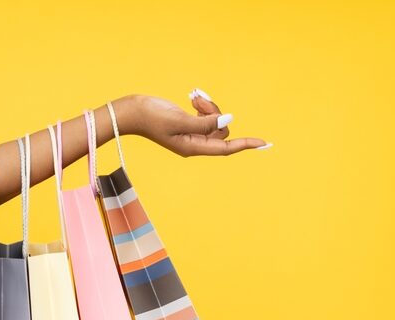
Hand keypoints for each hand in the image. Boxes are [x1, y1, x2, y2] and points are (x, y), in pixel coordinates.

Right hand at [120, 90, 272, 156]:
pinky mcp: (187, 125)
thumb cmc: (151, 117)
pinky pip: (206, 116)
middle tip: (197, 100)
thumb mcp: (179, 119)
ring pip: (215, 121)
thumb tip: (228, 120)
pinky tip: (192, 97)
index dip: (246, 145)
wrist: (130, 111)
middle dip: (215, 112)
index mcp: (194, 148)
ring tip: (193, 96)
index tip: (264, 143)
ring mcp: (192, 135)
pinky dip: (202, 105)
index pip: (226, 147)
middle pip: (221, 129)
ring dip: (208, 106)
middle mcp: (195, 144)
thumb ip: (205, 122)